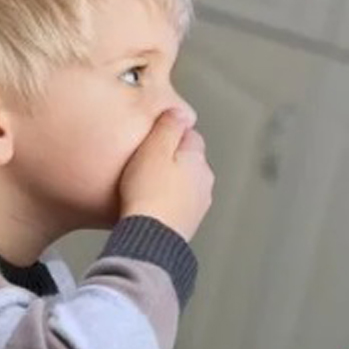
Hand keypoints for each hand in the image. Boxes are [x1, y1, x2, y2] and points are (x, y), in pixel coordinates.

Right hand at [119, 109, 213, 240]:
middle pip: (188, 160)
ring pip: (185, 183)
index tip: (153, 138)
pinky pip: (178, 204)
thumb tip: (180, 111)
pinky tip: (149, 206)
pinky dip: (167, 202)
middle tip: (144, 163)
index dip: (169, 134)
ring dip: (170, 182)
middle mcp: (204, 180)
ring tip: (144, 187)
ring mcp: (199, 203)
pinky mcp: (188, 222)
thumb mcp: (154, 149)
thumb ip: (168, 127)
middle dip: (170, 159)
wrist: (151, 236)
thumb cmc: (149, 194)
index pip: (190, 135)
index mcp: (197, 159)